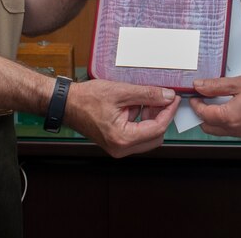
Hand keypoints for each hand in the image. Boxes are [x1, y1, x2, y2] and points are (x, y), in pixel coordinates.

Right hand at [64, 78, 179, 157]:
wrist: (67, 104)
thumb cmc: (87, 99)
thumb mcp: (120, 92)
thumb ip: (147, 94)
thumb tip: (167, 96)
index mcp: (123, 139)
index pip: (157, 128)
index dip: (168, 112)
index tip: (174, 98)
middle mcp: (121, 149)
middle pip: (155, 136)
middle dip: (161, 116)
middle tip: (162, 98)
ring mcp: (119, 148)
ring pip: (148, 136)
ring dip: (151, 118)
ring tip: (144, 100)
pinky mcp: (117, 143)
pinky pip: (138, 134)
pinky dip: (141, 120)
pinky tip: (136, 105)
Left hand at [190, 72, 240, 139]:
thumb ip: (217, 86)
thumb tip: (199, 86)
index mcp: (231, 116)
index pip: (204, 114)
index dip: (196, 104)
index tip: (194, 95)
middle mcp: (237, 130)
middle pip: (209, 128)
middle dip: (202, 115)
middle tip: (203, 98)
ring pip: (221, 131)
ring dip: (215, 120)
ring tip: (217, 101)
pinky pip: (234, 131)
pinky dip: (227, 122)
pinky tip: (233, 107)